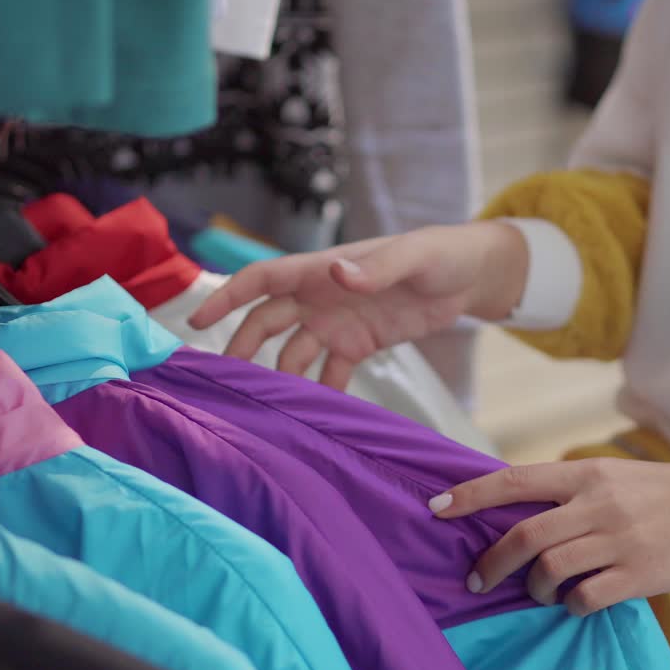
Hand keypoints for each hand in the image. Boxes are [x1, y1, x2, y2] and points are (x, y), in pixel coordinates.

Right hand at [187, 223, 529, 390]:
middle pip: (268, 321)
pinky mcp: (359, 344)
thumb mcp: (413, 257)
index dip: (228, 297)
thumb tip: (338, 273)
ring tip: (263, 408)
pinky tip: (310, 416)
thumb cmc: (442, 253)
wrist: (472, 275)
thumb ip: (377, 267)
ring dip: (277, 375)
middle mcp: (321, 295)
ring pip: (292, 351)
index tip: (197, 322)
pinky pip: (329, 371)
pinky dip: (319, 391)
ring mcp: (338, 321)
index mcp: (324, 268)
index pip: (264, 279)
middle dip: (242, 347)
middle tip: (222, 382)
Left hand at [428, 444, 669, 615]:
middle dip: (492, 560)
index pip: (516, 479)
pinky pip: (585, 597)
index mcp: (588, 472)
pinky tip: (576, 603)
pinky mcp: (640, 573)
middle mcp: (599, 502)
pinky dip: (571, 605)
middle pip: (524, 532)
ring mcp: (620, 538)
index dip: (471, 494)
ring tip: (539, 592)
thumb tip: (520, 519)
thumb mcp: (617, 478)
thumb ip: (573, 493)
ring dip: (534, 587)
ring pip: (550, 568)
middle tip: (477, 579)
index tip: (437, 507)